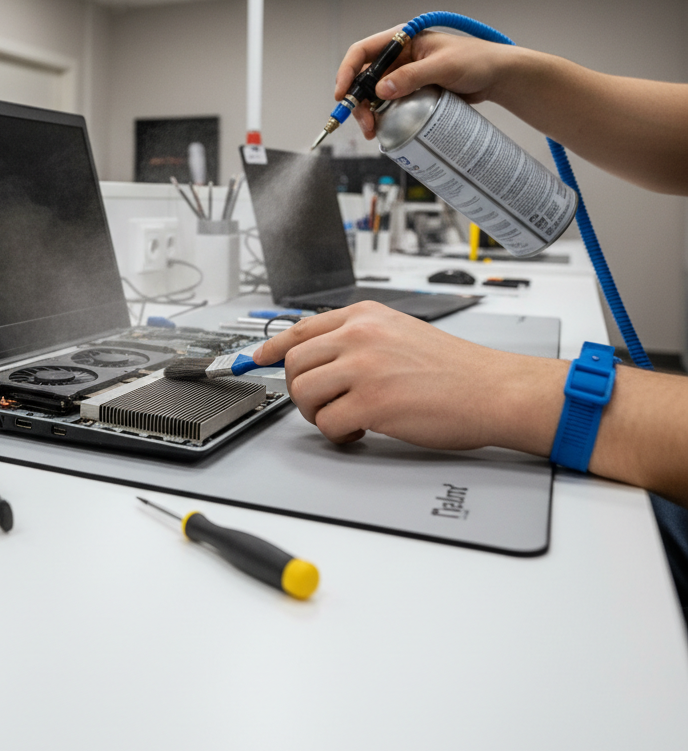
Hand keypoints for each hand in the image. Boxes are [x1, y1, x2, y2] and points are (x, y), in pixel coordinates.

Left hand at [252, 302, 563, 453]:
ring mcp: (363, 367)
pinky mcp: (372, 402)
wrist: (493, 389)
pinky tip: (362, 430)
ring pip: (303, 394)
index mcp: (364, 316)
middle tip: (324, 404)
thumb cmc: (454, 368)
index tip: (257, 360)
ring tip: (345, 417)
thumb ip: (359, 337)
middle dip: (300, 390)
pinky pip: (329, 423)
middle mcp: (359, 335)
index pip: (299, 328)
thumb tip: (320, 356)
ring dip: (316, 413)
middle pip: (294, 363)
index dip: (272, 348)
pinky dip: (339, 434)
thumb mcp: (399, 332)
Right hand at [335, 27, 520, 139]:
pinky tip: (383, 128)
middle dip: (358, 101)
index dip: (348, 71)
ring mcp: (404, 75)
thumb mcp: (443, 66)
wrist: (497, 76)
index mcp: (402, 40)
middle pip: (364, 78)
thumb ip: (412, 76)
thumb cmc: (476, 61)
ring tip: (372, 131)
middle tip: (364, 123)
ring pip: (374, 94)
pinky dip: (382, 117)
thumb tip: (380, 90)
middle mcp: (399, 57)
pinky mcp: (411, 91)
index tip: (343, 94)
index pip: (363, 51)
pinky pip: (389, 104)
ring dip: (368, 112)